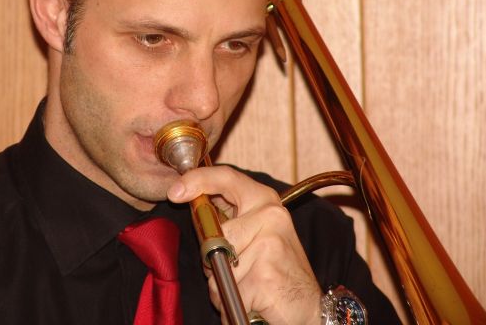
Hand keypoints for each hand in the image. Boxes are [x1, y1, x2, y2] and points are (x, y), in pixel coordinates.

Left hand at [167, 165, 321, 324]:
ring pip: (217, 266)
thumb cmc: (278, 272)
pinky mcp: (265, 272)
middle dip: (214, 259)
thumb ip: (230, 219)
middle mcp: (270, 215)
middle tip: (238, 271)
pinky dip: (234, 303)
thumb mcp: (257, 234)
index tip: (174, 191)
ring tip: (249, 287)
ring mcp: (269, 243)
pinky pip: (228, 290)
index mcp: (265, 201)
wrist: (311, 309)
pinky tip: (254, 301)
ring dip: (224, 285)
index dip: (196, 180)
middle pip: (213, 233)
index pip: (226, 177)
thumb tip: (193, 206)